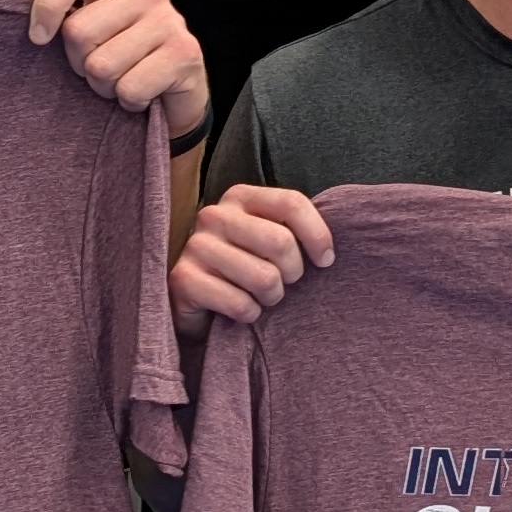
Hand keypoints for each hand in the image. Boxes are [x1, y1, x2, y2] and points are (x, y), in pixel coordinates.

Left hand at [27, 0, 207, 140]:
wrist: (175, 93)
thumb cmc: (124, 57)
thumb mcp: (91, 30)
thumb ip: (62, 12)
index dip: (48, 5)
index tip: (38, 37)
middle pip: (79, 31)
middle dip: (79, 63)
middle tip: (98, 68)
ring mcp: (169, 21)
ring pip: (102, 65)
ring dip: (104, 86)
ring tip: (121, 80)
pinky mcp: (184, 54)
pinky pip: (130, 88)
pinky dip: (128, 100)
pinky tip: (141, 93)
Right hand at [171, 183, 330, 334]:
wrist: (195, 299)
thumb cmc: (244, 266)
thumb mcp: (268, 239)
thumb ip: (293, 230)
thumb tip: (328, 251)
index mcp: (239, 197)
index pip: (291, 203)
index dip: (317, 235)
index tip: (326, 261)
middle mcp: (213, 215)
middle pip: (280, 242)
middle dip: (293, 273)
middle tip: (284, 283)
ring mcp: (195, 246)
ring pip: (264, 277)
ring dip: (272, 297)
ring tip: (261, 297)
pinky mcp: (183, 279)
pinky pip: (240, 304)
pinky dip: (250, 314)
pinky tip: (242, 310)